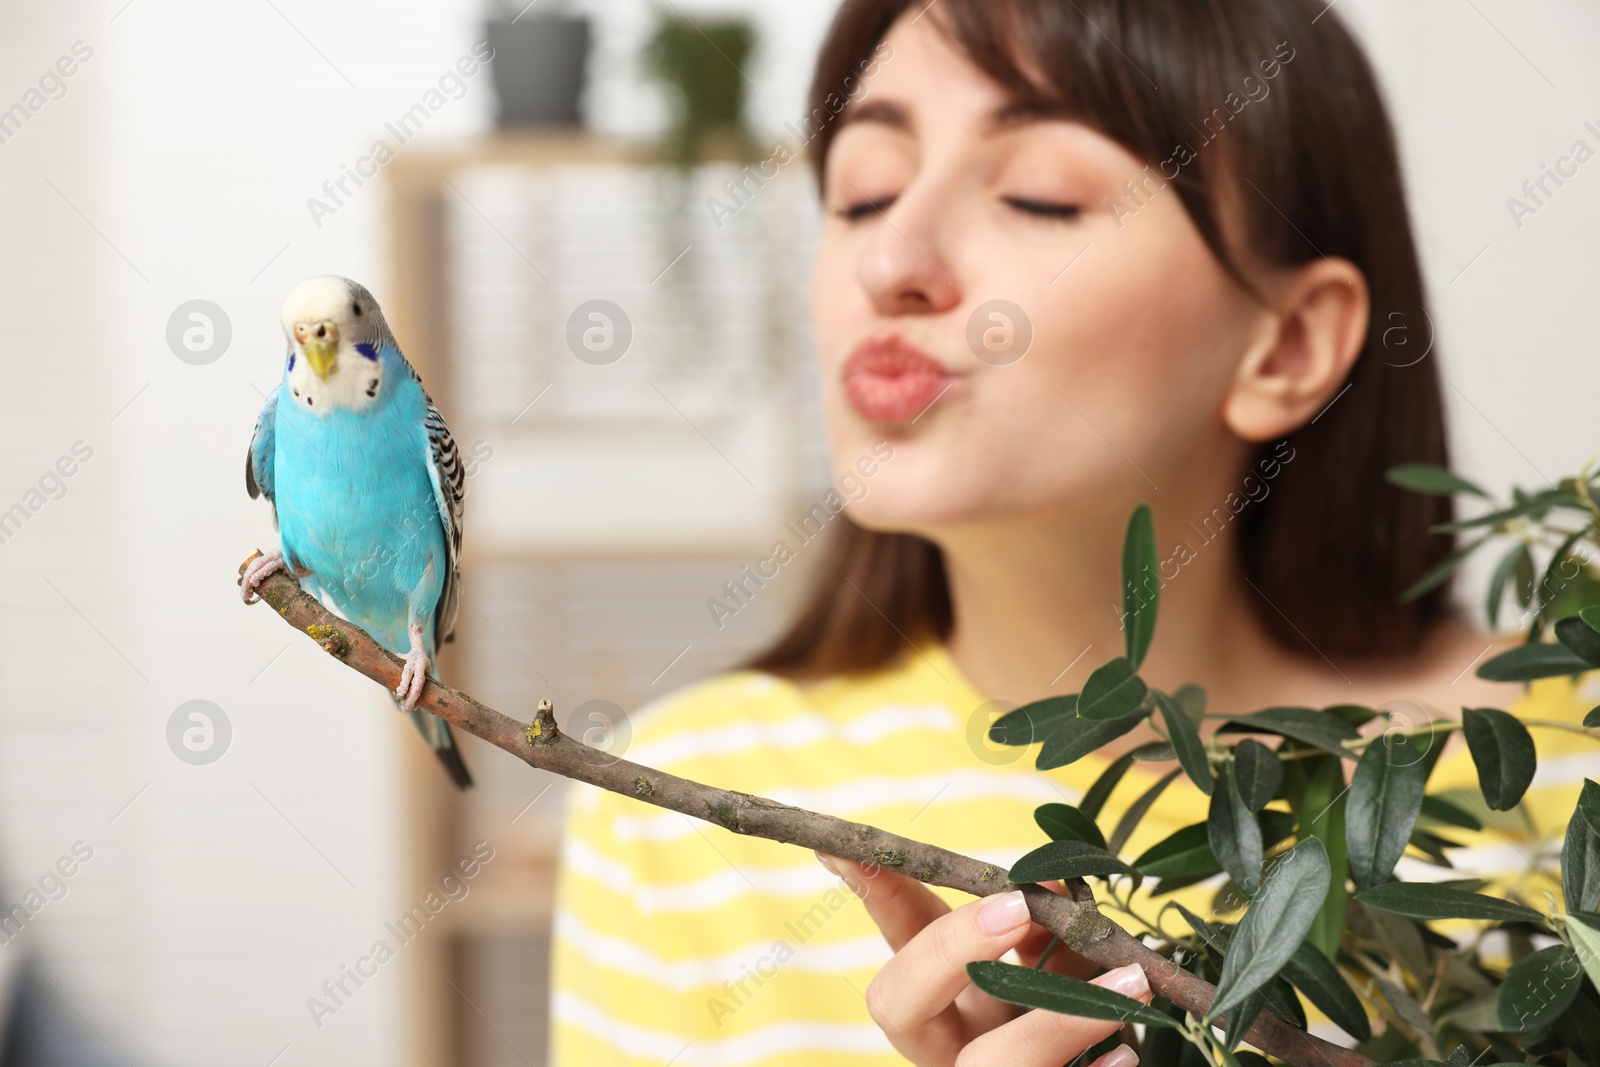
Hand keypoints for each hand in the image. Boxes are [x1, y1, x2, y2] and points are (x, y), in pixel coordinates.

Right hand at [818, 852, 1146, 1066]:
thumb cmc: (1083, 1023)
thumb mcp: (1062, 971)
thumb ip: (1056, 931)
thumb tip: (1055, 880)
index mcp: (943, 998)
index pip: (895, 935)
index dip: (872, 891)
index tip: (849, 847)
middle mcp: (944, 1045)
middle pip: (897, 1005)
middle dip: (950, 948)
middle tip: (1017, 906)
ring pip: (986, 1065)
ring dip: (1057, 1019)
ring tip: (1128, 982)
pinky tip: (1124, 1055)